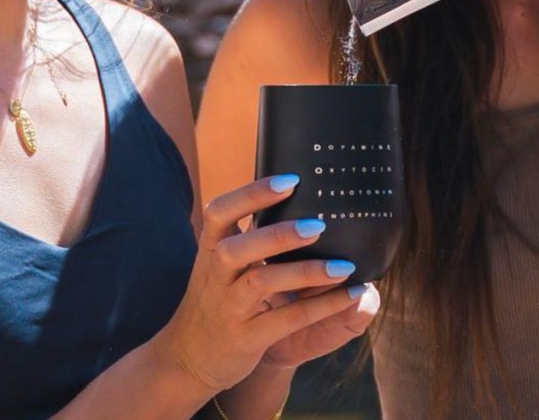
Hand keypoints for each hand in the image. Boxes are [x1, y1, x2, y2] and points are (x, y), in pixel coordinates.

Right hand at [150, 176, 364, 394]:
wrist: (188, 357)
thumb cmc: (217, 298)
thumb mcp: (221, 262)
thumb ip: (248, 234)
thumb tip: (294, 194)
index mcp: (212, 248)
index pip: (220, 212)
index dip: (252, 194)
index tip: (291, 180)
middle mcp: (216, 276)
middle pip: (236, 248)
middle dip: (278, 235)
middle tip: (318, 226)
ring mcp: (229, 308)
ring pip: (261, 283)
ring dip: (305, 272)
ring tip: (344, 266)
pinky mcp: (246, 338)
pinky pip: (286, 320)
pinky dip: (321, 306)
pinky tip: (350, 294)